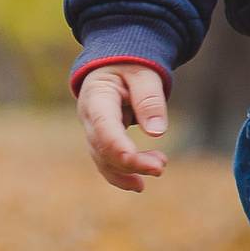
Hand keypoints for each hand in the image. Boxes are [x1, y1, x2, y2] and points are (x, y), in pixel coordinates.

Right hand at [77, 62, 169, 191]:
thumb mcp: (142, 73)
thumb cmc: (130, 65)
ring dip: (131, 169)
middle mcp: (89, 118)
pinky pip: (107, 163)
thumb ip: (149, 98)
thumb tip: (156, 131)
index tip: (132, 158)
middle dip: (131, 161)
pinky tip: (139, 185)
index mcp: (96, 96)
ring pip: (104, 160)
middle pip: (104, 147)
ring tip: (160, 166)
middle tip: (160, 166)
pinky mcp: (101, 141)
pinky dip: (121, 176)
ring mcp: (92, 132)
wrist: (115, 65)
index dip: (115, 144)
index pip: (103, 125)